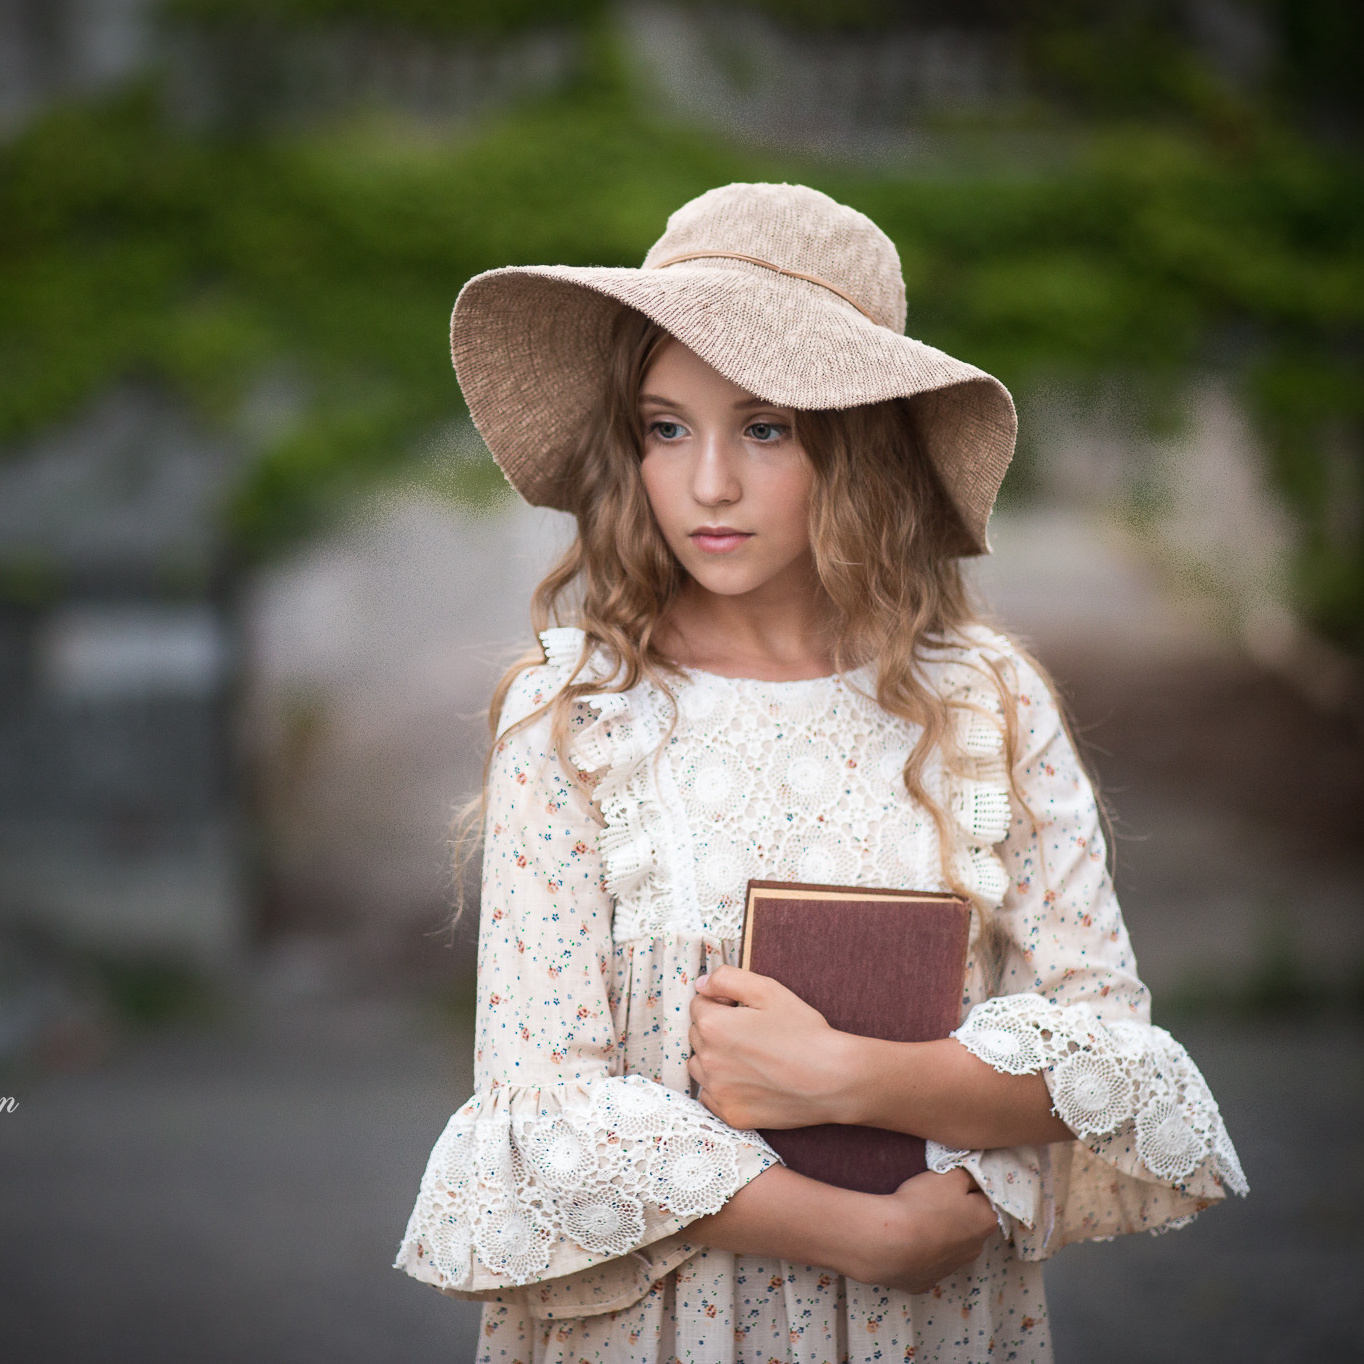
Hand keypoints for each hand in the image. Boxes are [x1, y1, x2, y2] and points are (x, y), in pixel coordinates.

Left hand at [688, 964, 856, 1128]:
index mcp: (713, 1026)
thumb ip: (727, 979)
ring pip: (700, 1066)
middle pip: (697, 1035)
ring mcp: (718, 1091)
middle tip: (752, 1032)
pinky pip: (711, 1095)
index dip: (722, 1002)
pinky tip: (749, 1080)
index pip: (698, 1004)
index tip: (744, 1009)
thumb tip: (702, 984)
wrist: (833, 1079)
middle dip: (716, 1028)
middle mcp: (708, 1061)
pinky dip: (723, 1087)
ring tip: (749, 1056)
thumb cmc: (803, 1032)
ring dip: (715, 1058)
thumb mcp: (768, 990)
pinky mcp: (731, 1114)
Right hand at [850, 1168, 997, 1292]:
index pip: (981, 1198)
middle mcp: (973, 1250)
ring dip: (936, 1233)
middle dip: (952, 1212)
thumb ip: (968, 1175)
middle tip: (928, 1200)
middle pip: (965, 1223)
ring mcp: (948, 1269)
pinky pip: (924, 1261)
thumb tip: (974, 1180)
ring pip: (946, 1244)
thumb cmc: (923, 1204)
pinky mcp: (924, 1281)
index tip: (944, 1186)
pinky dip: (917, 1252)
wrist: (890, 1242)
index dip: (962, 1188)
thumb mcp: (950, 1176)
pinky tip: (904, 1242)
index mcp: (985, 1222)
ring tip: (913, 1220)